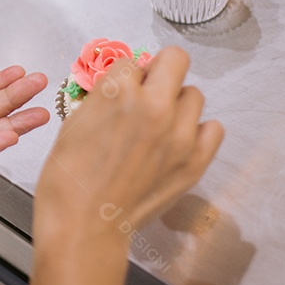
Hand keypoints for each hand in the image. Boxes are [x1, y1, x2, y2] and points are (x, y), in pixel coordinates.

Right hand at [35, 46, 222, 235]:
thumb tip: (124, 86)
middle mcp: (154, 108)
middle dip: (159, 71)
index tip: (122, 88)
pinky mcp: (195, 162)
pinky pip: (214, 128)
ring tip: (159, 123)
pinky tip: (177, 141)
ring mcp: (180, 136)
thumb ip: (105, 97)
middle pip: (175, 60)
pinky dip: (198, 130)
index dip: (124, 75)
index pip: (132, 60)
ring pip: (194, 94)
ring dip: (177, 103)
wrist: (84, 225)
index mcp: (118, 93)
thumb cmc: (70, 179)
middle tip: (147, 91)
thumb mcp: (74, 122)